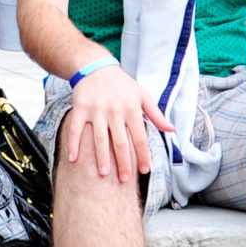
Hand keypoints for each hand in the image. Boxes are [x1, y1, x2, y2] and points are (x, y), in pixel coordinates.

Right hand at [57, 65, 174, 183]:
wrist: (96, 67)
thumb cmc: (122, 84)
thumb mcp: (142, 95)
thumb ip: (156, 114)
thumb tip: (172, 129)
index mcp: (131, 109)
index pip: (139, 137)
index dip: (143, 155)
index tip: (144, 171)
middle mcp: (114, 111)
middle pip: (120, 142)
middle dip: (123, 162)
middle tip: (124, 179)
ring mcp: (96, 110)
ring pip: (99, 138)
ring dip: (101, 157)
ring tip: (103, 174)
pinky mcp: (80, 108)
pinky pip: (76, 129)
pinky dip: (73, 144)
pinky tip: (73, 158)